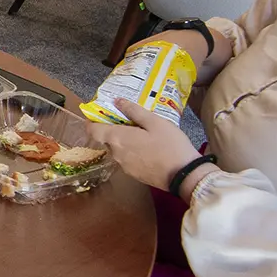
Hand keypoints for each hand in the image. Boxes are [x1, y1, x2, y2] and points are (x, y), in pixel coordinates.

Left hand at [85, 98, 204, 194]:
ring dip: (124, 140)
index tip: (100, 113)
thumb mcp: (155, 122)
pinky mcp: (134, 175)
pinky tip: (147, 147)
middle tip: (130, 119)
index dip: (92, 121)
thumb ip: (134, 111)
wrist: (184, 175)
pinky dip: (132, 151)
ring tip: (142, 132)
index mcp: (118, 139)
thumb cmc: (170, 145)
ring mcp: (124, 166)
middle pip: (107, 139)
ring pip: (117, 149)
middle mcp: (116, 154)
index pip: (93, 130)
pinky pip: (127, 159)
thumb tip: (117, 101)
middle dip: (114, 128)